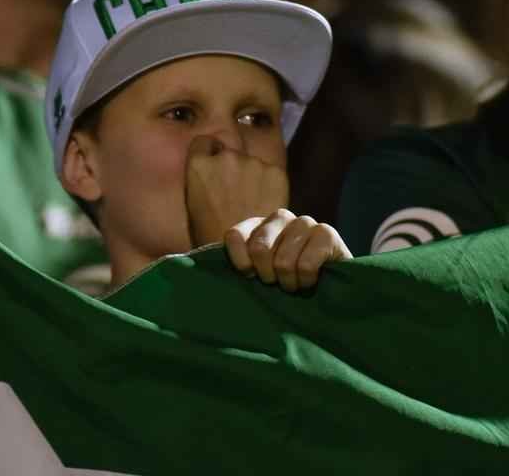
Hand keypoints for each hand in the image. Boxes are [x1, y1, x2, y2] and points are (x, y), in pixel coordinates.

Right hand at [185, 135, 288, 245]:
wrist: (242, 254)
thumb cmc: (211, 236)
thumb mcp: (193, 203)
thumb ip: (203, 178)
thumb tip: (213, 169)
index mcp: (198, 165)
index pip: (204, 142)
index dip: (210, 153)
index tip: (215, 169)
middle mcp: (225, 157)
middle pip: (230, 153)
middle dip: (233, 169)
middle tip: (237, 195)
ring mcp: (252, 163)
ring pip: (253, 163)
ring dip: (253, 177)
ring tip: (252, 204)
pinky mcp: (275, 172)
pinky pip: (272, 173)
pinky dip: (271, 185)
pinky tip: (265, 206)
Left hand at [224, 209, 352, 291]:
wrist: (330, 291)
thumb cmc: (283, 285)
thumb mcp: (253, 275)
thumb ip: (226, 265)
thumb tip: (177, 261)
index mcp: (256, 225)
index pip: (234, 235)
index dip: (241, 264)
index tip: (251, 278)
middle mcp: (280, 217)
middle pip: (259, 248)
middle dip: (268, 277)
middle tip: (278, 284)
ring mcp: (304, 222)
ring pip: (283, 261)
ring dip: (289, 283)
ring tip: (295, 284)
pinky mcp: (327, 233)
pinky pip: (306, 264)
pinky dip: (306, 281)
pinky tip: (312, 281)